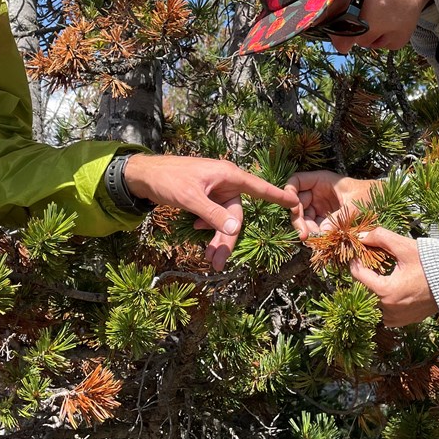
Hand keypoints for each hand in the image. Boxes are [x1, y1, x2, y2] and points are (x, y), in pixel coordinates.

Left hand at [122, 155, 300, 271]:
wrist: (143, 175)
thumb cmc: (168, 180)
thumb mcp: (190, 198)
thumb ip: (213, 214)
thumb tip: (236, 229)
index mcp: (228, 175)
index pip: (258, 188)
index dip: (277, 196)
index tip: (295, 202)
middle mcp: (225, 182)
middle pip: (237, 215)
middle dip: (228, 239)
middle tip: (218, 262)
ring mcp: (215, 191)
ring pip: (225, 220)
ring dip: (218, 238)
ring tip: (209, 258)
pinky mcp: (205, 198)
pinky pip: (215, 217)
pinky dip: (209, 228)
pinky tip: (197, 230)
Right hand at [286, 170, 378, 239]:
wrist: (385, 203)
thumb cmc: (371, 196)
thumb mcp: (356, 204)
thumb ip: (339, 217)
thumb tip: (322, 233)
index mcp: (321, 180)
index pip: (296, 181)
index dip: (289, 192)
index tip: (293, 207)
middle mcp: (317, 192)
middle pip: (297, 203)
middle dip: (298, 219)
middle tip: (304, 234)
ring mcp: (320, 206)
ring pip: (304, 217)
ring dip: (306, 229)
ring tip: (314, 241)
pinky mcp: (326, 219)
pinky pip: (314, 226)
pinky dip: (315, 235)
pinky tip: (319, 242)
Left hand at [348, 226, 438, 326]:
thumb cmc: (431, 264)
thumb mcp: (404, 246)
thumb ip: (380, 237)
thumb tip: (361, 237)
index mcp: (385, 292)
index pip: (357, 274)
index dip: (356, 260)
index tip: (359, 251)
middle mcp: (388, 309)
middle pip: (364, 288)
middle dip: (365, 273)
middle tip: (372, 259)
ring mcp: (395, 318)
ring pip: (373, 300)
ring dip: (374, 287)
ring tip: (383, 272)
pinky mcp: (403, 321)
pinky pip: (384, 311)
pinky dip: (384, 299)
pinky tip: (393, 286)